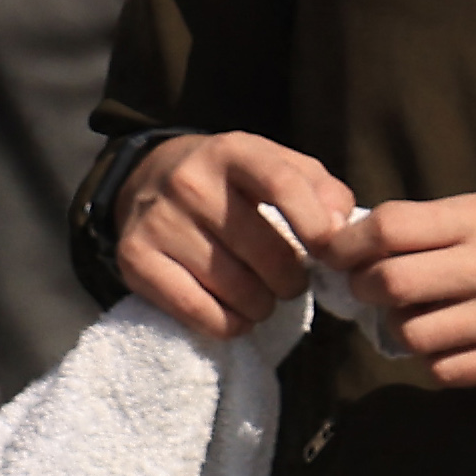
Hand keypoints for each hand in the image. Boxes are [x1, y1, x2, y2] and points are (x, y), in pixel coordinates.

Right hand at [112, 128, 368, 341]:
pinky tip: (235, 315)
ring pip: (236, 290)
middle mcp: (189, 182)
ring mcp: (159, 221)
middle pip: (265, 252)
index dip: (313, 222)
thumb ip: (320, 188)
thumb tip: (340, 227)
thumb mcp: (274, 165)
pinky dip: (228, 324)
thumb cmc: (230, 182)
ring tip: (261, 297)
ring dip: (262, 306)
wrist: (145, 179)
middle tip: (289, 282)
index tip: (329, 252)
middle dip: (291, 280)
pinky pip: (199, 311)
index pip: (281, 183)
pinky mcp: (134, 259)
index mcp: (232, 151)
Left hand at [346, 187, 475, 387]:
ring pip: (411, 334)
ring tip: (415, 312)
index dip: (348, 242)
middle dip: (364, 286)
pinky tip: (445, 338)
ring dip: (398, 325)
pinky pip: (443, 370)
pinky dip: (432, 357)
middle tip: (368, 286)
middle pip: (391, 284)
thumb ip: (428, 226)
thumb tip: (354, 245)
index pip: (391, 228)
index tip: (337, 250)